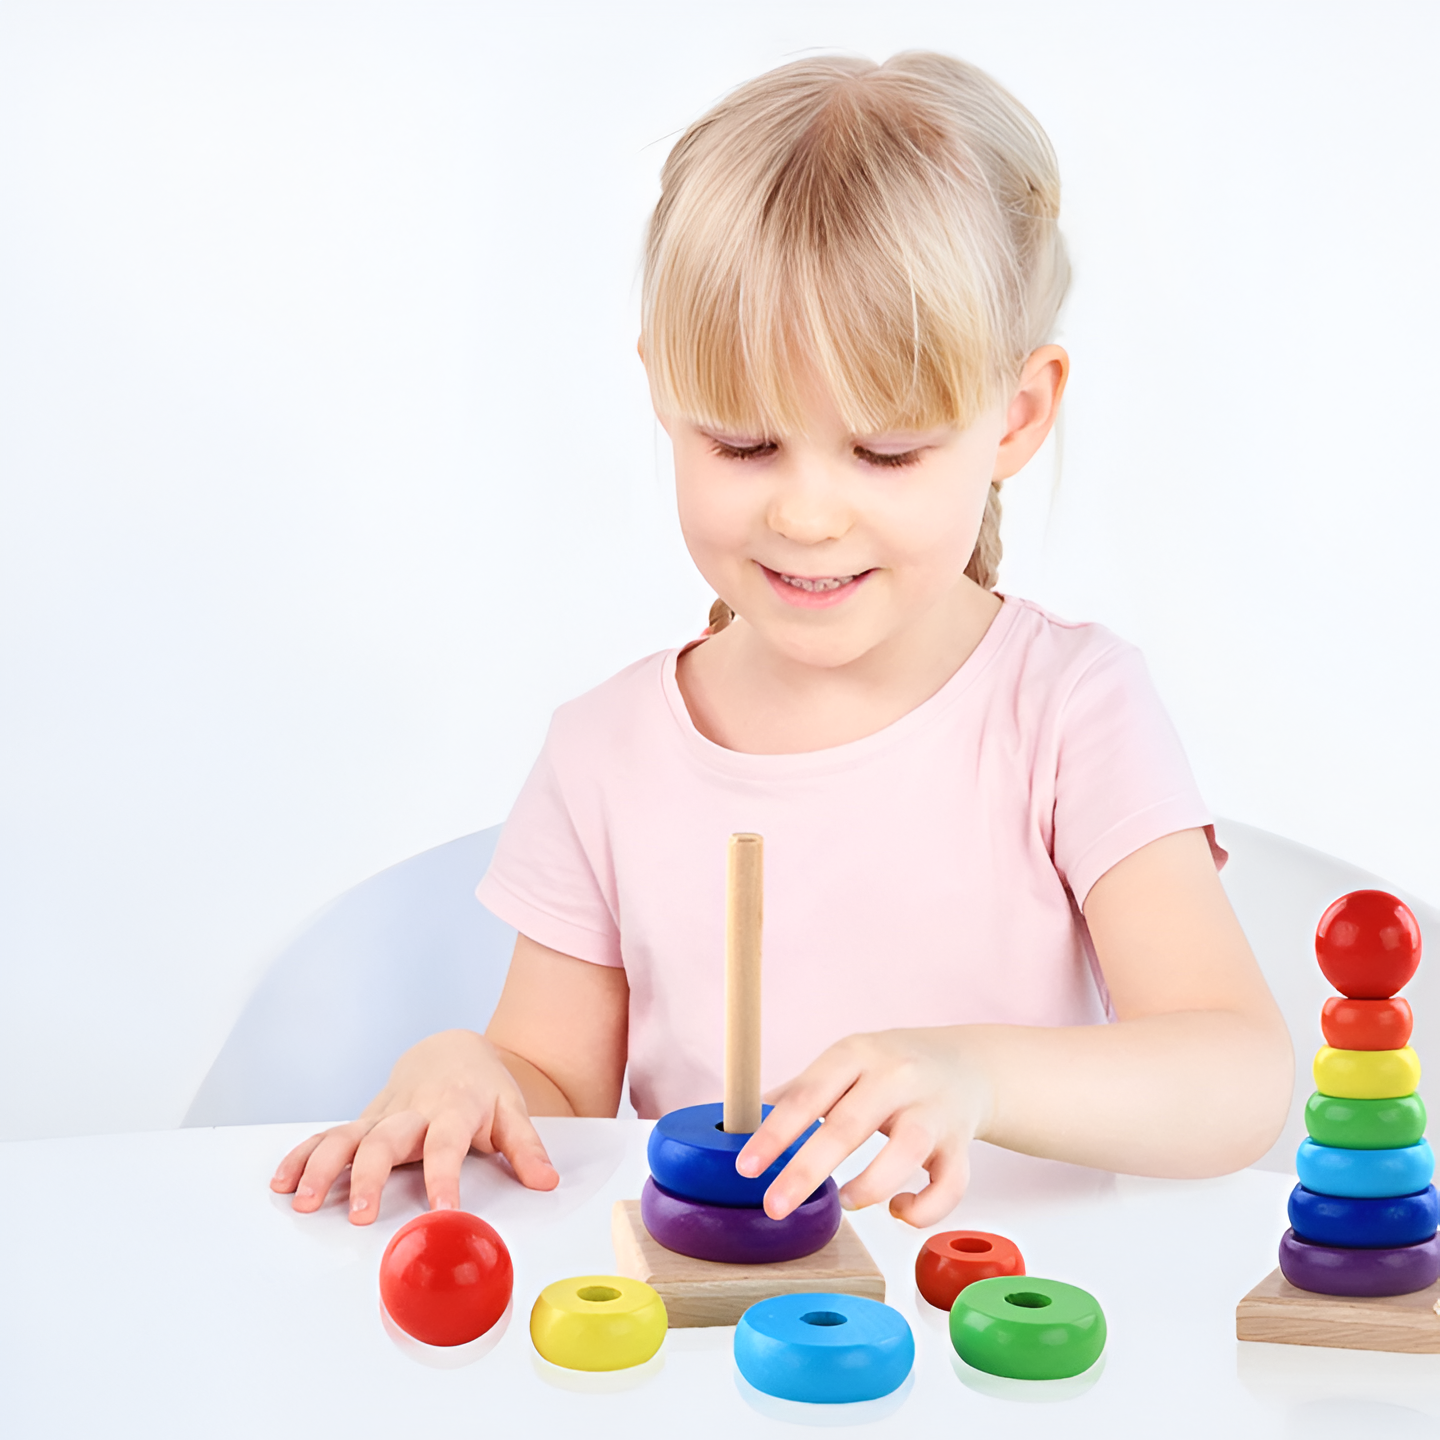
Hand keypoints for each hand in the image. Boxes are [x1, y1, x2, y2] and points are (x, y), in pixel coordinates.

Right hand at [269, 1028, 558, 1223]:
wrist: (452, 1051)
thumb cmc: (482, 1086)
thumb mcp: (513, 1111)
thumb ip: (527, 1148)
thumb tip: (547, 1181)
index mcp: (453, 1110)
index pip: (447, 1145)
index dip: (444, 1177)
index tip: (443, 1210)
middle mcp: (412, 1112)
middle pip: (386, 1141)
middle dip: (369, 1177)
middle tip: (360, 1215)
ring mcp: (382, 1116)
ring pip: (346, 1136)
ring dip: (322, 1168)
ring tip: (304, 1201)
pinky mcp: (363, 1122)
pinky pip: (328, 1136)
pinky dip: (302, 1156)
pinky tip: (283, 1181)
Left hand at [734, 1028, 992, 1227]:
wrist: (967, 1063)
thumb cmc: (893, 1067)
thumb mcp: (846, 1062)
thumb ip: (803, 1091)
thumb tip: (744, 1119)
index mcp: (856, 1054)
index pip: (807, 1094)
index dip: (775, 1134)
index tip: (745, 1167)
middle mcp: (896, 1077)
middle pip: (849, 1126)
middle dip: (806, 1171)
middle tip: (774, 1206)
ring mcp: (933, 1109)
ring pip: (906, 1151)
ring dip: (871, 1186)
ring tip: (846, 1203)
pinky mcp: (961, 1142)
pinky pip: (950, 1184)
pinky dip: (925, 1209)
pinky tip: (899, 1211)